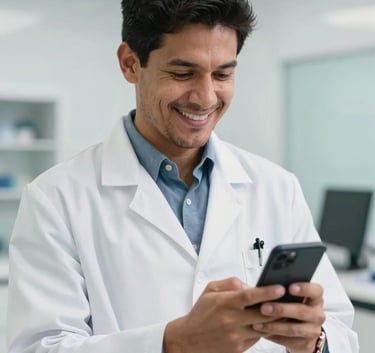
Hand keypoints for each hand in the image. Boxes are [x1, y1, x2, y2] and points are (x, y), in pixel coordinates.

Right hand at [163, 277, 284, 352]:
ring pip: (263, 327)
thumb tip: (249, 285)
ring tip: (282, 310)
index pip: (249, 296)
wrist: (189, 339)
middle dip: (278, 307)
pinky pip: (257, 337)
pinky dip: (262, 329)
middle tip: (290, 299)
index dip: (267, 292)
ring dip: (273, 319)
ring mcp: (236, 336)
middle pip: (262, 314)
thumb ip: (230, 283)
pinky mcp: (239, 348)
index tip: (280, 287)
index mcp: (225, 303)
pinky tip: (264, 322)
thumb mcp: (210, 290)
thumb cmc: (201, 313)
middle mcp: (231, 320)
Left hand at [252, 282, 325, 352]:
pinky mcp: (306, 344)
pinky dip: (273, 335)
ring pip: (294, 328)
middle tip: (264, 307)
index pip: (316, 290)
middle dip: (281, 309)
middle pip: (301, 311)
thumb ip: (284, 291)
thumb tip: (266, 286)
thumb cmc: (293, 306)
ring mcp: (313, 330)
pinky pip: (288, 340)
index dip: (304, 288)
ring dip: (274, 325)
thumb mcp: (292, 296)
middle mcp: (317, 314)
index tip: (290, 287)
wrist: (301, 330)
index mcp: (315, 298)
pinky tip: (262, 330)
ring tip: (258, 322)